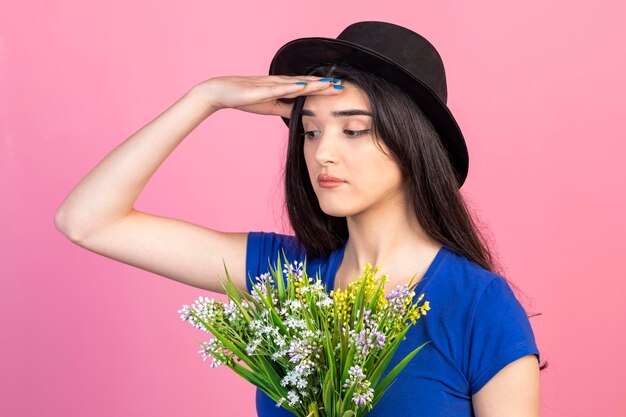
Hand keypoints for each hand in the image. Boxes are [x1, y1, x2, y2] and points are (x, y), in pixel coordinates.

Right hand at [196, 75, 343, 117]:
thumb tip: (302, 116)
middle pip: (307, 84)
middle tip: (343, 86)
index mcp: (283, 89)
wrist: (222, 92)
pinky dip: (292, 87)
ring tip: (329, 84)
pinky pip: (279, 89)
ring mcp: (271, 85)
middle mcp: (280, 84)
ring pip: (296, 84)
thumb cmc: (245, 98)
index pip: (308, 89)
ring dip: (313, 84)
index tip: (340, 91)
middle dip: (325, 86)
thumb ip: (286, 109)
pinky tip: (303, 86)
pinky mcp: (261, 89)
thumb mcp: (271, 107)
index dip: (324, 90)